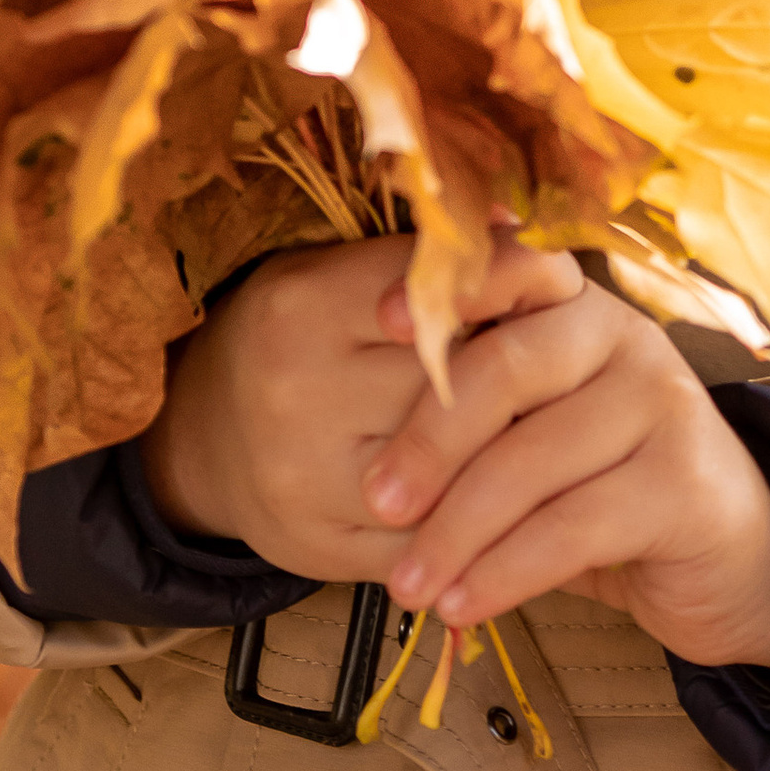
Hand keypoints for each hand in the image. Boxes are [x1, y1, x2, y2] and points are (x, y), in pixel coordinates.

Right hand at [140, 233, 581, 581]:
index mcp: (302, 306)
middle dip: (523, 370)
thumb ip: (420, 259)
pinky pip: (440, 537)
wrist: (201, 438)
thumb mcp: (334, 274)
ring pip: (459, 469)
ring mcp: (308, 481)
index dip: (514, 281)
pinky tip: (515, 493)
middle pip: (460, 382)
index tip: (561, 284)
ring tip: (555, 424)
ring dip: (517, 448)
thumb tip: (523, 221)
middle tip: (567, 358)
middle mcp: (298, 393)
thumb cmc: (294, 339)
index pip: (439, 289)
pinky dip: (487, 518)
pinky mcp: (327, 549)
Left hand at [361, 264, 769, 675]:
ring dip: (457, 531)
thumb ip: (475, 414)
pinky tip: (463, 604)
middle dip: (429, 440)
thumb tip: (360, 442)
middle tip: (375, 500)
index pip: (511, 274)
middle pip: (508, 368)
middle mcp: (624, 338)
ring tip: (409, 586)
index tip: (379, 323)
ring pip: (534, 460)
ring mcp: (662, 404)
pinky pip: (574, 527)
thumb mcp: (534, 438)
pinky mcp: (684, 483)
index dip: (448, 291)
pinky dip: (506, 571)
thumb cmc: (601, 491)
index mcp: (575, 308)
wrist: (727, 560)